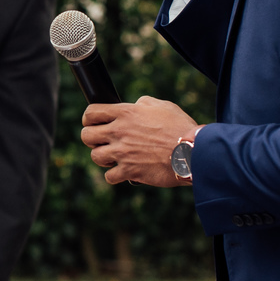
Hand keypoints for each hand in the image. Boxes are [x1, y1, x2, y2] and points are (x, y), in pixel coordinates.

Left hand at [81, 96, 199, 186]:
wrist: (193, 152)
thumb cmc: (180, 127)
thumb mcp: (162, 106)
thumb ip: (143, 104)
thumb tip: (134, 105)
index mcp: (126, 113)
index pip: (91, 112)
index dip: (89, 118)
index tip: (94, 123)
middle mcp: (119, 132)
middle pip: (86, 136)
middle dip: (92, 138)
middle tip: (103, 141)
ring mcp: (123, 153)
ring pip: (95, 157)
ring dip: (103, 158)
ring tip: (114, 157)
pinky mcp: (129, 171)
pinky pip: (109, 176)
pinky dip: (115, 175)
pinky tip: (124, 171)